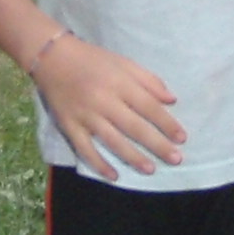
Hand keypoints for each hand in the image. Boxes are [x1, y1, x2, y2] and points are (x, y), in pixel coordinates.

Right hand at [32, 34, 184, 180]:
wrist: (52, 58)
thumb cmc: (92, 59)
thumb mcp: (123, 62)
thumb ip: (148, 80)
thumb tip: (172, 100)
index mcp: (119, 83)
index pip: (148, 106)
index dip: (167, 123)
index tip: (182, 138)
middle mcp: (103, 100)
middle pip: (134, 127)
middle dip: (157, 144)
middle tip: (176, 159)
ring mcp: (85, 115)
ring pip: (112, 141)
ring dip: (133, 157)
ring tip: (150, 169)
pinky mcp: (69, 125)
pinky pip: (85, 149)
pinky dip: (99, 164)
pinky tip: (114, 176)